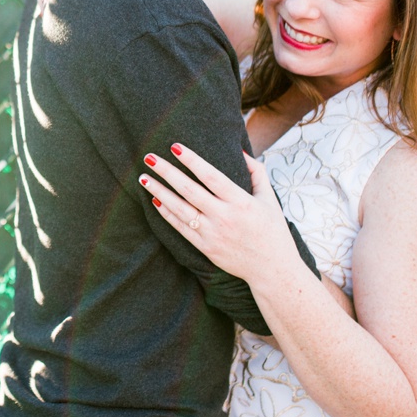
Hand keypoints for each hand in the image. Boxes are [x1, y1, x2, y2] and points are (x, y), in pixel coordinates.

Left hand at [139, 145, 299, 283]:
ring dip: (159, 191)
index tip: (175, 146)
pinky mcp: (205, 247)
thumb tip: (238, 149)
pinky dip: (166, 213)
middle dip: (167, 172)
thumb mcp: (269, 198)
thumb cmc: (272, 231)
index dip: (192, 160)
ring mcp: (212, 233)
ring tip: (144, 177)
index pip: (211, 176)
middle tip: (149, 157)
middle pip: (189, 190)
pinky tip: (154, 199)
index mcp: (240, 202)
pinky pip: (180, 227)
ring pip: (179, 209)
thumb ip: (256, 171)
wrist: (272, 269)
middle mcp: (224, 217)